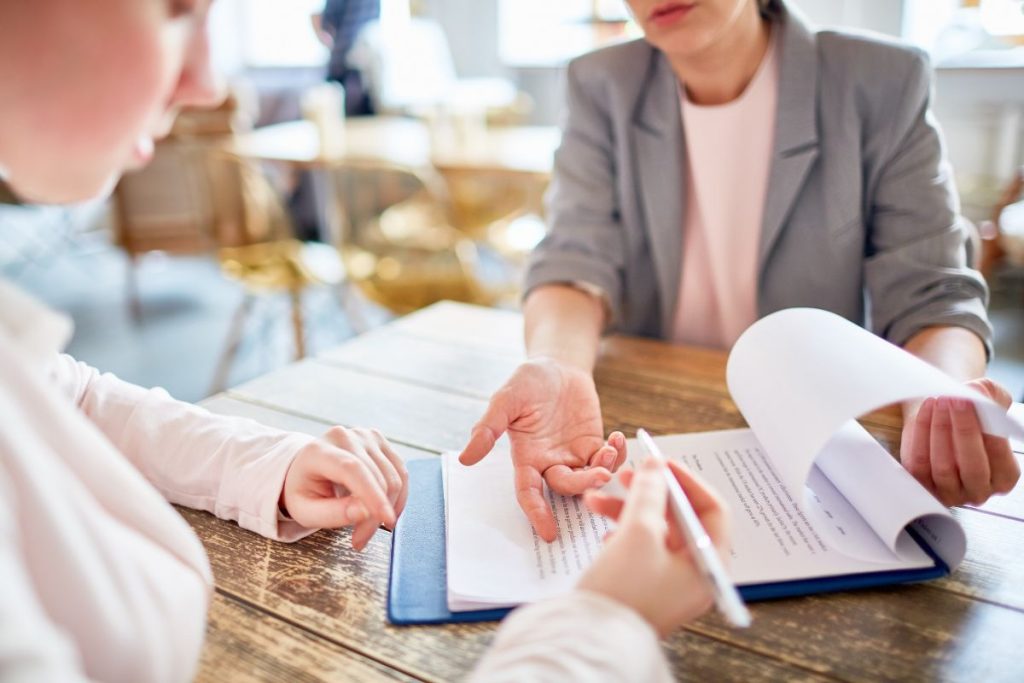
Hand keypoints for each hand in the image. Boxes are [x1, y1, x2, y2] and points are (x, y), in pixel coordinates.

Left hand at [281, 427, 407, 549]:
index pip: (353, 469)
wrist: (306, 468)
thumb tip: (364, 512)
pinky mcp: (381, 441)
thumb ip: (332, 513)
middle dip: (375, 516)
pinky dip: (397, 498)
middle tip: (360, 541)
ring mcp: (365, 436)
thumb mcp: (305, 511)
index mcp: (319, 451)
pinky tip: (383, 512)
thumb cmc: (304, 492)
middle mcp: (345, 437)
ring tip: (366, 528)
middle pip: (377, 478)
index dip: (373, 495)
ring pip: (394, 478)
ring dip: (387, 509)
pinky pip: (401, 473)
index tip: (387, 520)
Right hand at [459, 358, 626, 541]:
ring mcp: (573, 455)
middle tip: (601, 474)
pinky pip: (607, 460)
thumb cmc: (528, 381)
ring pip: (589, 478)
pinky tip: (617, 438)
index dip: (537, 512)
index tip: (548, 532)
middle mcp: (549, 462)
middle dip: (584, 485)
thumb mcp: (505, 400)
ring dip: (603, 471)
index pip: (529, 492)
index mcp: (526, 457)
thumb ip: (488, 428)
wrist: (557, 365)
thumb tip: (465, 458)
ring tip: (609, 450)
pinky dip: (616, 455)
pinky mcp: (593, 444)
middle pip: (566, 488)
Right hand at [579, 459, 729, 636]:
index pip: (710, 511)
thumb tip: (655, 468)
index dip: (685, 481)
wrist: (588, 639)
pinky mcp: (645, 588)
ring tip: (596, 500)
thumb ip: (649, 493)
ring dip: (628, 510)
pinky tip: (603, 532)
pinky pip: (640, 550)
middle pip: (680, 520)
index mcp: (707, 566)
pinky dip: (622, 533)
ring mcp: (669, 584)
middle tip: (626, 475)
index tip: (660, 463)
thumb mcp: (638, 532)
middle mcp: (694, 576)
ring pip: (655, 532)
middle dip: (650, 493)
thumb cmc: (622, 592)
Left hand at [900, 378, 1019, 505]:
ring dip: (940, 429)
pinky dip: (921, 433)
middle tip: (954, 400)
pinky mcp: (922, 484)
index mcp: (1004, 477)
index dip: (987, 430)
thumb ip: (989, 395)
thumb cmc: (972, 415)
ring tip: (939, 402)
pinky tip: (927, 409)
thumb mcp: (989, 402)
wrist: (942, 418)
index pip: (999, 458)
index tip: (973, 401)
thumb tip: (978, 393)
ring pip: (942, 467)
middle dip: (963, 430)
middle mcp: (978, 490)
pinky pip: (918, 463)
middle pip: (972, 467)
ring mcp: (949, 491)